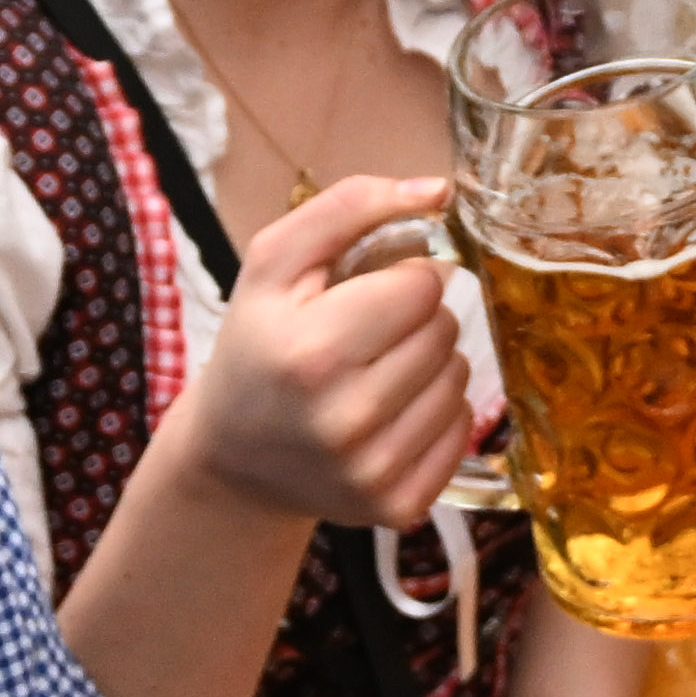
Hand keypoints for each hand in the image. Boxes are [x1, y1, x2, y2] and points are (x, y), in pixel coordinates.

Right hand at [177, 164, 478, 526]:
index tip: (363, 295)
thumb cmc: (258, 344)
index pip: (422, 286)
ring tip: (378, 372)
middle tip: (367, 336)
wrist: (232, 459)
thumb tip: (439, 190)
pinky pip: (463, 431)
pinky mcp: (398, 506)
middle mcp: (346, 420)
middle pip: (445, 331)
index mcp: (312, 352)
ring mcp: (374, 472)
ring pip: (461, 379)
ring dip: (430, 363)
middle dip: (415, 320)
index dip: (400, 279)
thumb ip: (352, 207)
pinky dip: (437, 412)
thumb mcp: (274, 262)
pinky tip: (391, 413)